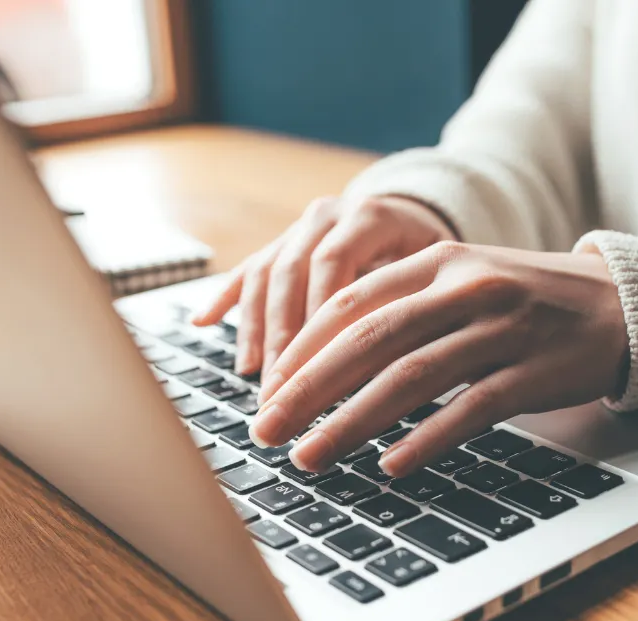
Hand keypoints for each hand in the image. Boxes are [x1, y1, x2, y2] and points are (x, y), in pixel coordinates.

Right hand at [192, 195, 456, 376]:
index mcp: (370, 216)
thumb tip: (397, 369)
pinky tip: (201, 323)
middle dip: (282, 336)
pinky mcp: (281, 243)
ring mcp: (300, 227)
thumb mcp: (436, 273)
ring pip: (266, 274)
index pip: (334, 264)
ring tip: (252, 374)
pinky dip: (224, 298)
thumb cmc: (434, 259)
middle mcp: (329, 215)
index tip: (314, 368)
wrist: (417, 215)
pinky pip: (247, 269)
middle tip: (279, 389)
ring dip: (255, 328)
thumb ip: (412, 304)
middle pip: (292, 272)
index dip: (319, 316)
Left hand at [247, 241, 628, 475]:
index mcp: (438, 261)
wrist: (620, 305)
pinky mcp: (535, 371)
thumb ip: (402, 308)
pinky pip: (470, 408)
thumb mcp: (462, 283)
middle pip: (370, 339)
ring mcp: (502, 328)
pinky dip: (426, 438)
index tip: (266, 389)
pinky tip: (391, 465)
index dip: (302, 349)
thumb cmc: (526, 301)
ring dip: (352, 422)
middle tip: (266, 430)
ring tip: (310, 456)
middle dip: (308, 390)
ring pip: (411, 376)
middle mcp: (466, 287)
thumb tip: (322, 360)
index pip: (351, 303)